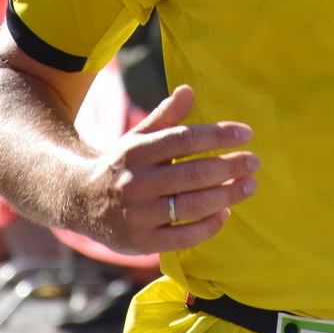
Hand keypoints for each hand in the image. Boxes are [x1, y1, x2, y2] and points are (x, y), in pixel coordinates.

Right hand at [79, 84, 257, 254]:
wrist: (79, 200)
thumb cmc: (122, 164)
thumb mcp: (138, 137)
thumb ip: (165, 117)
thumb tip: (188, 90)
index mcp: (136, 151)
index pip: (184, 140)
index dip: (218, 136)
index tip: (246, 134)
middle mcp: (136, 182)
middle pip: (193, 174)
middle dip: (229, 166)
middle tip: (254, 162)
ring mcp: (138, 214)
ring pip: (192, 205)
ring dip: (227, 195)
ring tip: (249, 185)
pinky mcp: (141, 242)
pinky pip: (183, 237)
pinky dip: (208, 225)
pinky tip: (225, 213)